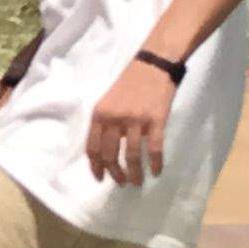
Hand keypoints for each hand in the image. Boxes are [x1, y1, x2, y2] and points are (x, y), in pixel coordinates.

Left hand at [85, 59, 175, 186]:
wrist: (154, 64)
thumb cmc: (130, 82)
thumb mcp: (108, 101)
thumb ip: (105, 122)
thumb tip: (106, 150)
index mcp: (99, 114)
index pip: (92, 148)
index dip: (95, 167)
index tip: (100, 178)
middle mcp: (114, 119)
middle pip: (110, 155)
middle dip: (115, 173)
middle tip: (121, 183)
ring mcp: (135, 120)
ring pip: (131, 156)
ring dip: (134, 173)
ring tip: (137, 182)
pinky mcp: (155, 121)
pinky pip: (154, 149)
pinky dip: (155, 164)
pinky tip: (156, 172)